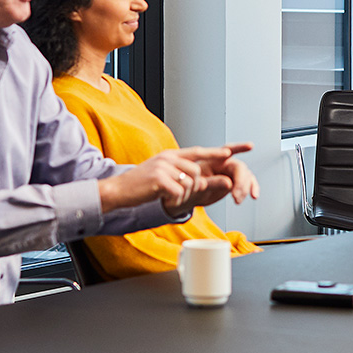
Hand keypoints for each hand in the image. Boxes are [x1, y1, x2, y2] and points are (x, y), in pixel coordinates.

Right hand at [99, 145, 250, 212]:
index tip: (235, 152)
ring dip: (182, 196)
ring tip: (166, 197)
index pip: (200, 152)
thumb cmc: (140, 186)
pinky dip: (174, 201)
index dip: (217, 153)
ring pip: (190, 184)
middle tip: (177, 195)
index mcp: (172, 155)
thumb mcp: (161, 175)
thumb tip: (197, 178)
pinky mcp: (160, 179)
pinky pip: (179, 193)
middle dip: (193, 189)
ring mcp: (164, 167)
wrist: (117, 191)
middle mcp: (169, 158)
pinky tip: (163, 199)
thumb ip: (179, 172)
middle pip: (198, 174)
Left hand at [186, 145, 260, 208]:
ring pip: (246, 176)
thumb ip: (214, 183)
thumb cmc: (191, 188)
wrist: (190, 196)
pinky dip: (252, 188)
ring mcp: (232, 173)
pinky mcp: (236, 181)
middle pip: (240, 168)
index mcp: (214, 159)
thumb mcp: (199, 187)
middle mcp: (225, 163)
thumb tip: (229, 183)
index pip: (228, 150)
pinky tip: (254, 196)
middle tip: (235, 197)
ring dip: (245, 189)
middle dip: (241, 182)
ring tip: (237, 201)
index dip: (240, 147)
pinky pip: (248, 183)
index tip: (251, 146)